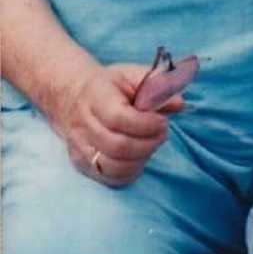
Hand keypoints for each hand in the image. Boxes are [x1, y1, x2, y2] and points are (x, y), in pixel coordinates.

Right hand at [51, 63, 181, 187]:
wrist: (72, 97)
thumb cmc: (109, 86)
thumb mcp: (131, 74)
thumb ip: (157, 84)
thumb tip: (179, 104)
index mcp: (95, 97)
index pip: (118, 118)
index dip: (146, 124)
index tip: (162, 120)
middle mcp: (83, 126)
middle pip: (117, 146)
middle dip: (148, 143)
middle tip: (162, 132)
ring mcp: (80, 149)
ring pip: (113, 167)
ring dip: (141, 158)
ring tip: (151, 143)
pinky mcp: (82, 165)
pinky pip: (110, 179)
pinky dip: (131, 171)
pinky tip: (140, 155)